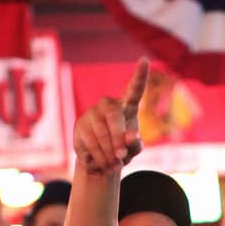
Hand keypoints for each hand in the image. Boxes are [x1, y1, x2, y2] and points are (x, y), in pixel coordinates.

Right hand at [72, 58, 147, 174]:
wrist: (101, 161)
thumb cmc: (122, 150)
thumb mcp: (133, 149)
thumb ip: (135, 144)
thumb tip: (129, 138)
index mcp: (127, 106)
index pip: (135, 89)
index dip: (140, 75)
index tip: (145, 60)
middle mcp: (108, 105)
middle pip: (114, 118)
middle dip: (118, 139)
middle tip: (120, 157)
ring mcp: (92, 114)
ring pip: (101, 134)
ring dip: (108, 154)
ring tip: (113, 165)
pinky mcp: (79, 126)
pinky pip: (89, 143)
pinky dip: (97, 157)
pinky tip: (100, 162)